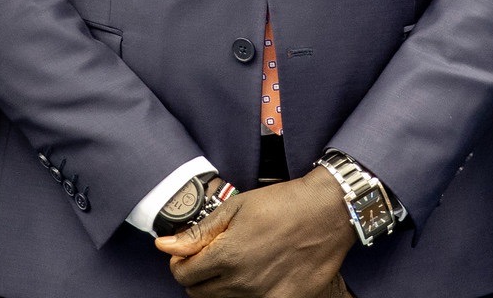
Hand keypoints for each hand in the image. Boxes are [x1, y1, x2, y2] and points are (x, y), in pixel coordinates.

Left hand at [153, 169, 356, 297]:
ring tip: (239, 261)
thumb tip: (164, 246)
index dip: (181, 261)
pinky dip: (249, 293)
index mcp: (226, 257)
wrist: (328, 212)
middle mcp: (242, 283)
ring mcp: (264, 297)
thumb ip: (199, 232)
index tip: (190, 252)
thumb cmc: (283, 204)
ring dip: (222, 285)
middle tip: (214, 255)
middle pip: (199, 293)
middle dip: (199, 275)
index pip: (182, 274)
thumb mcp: (236, 208)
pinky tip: (259, 273)